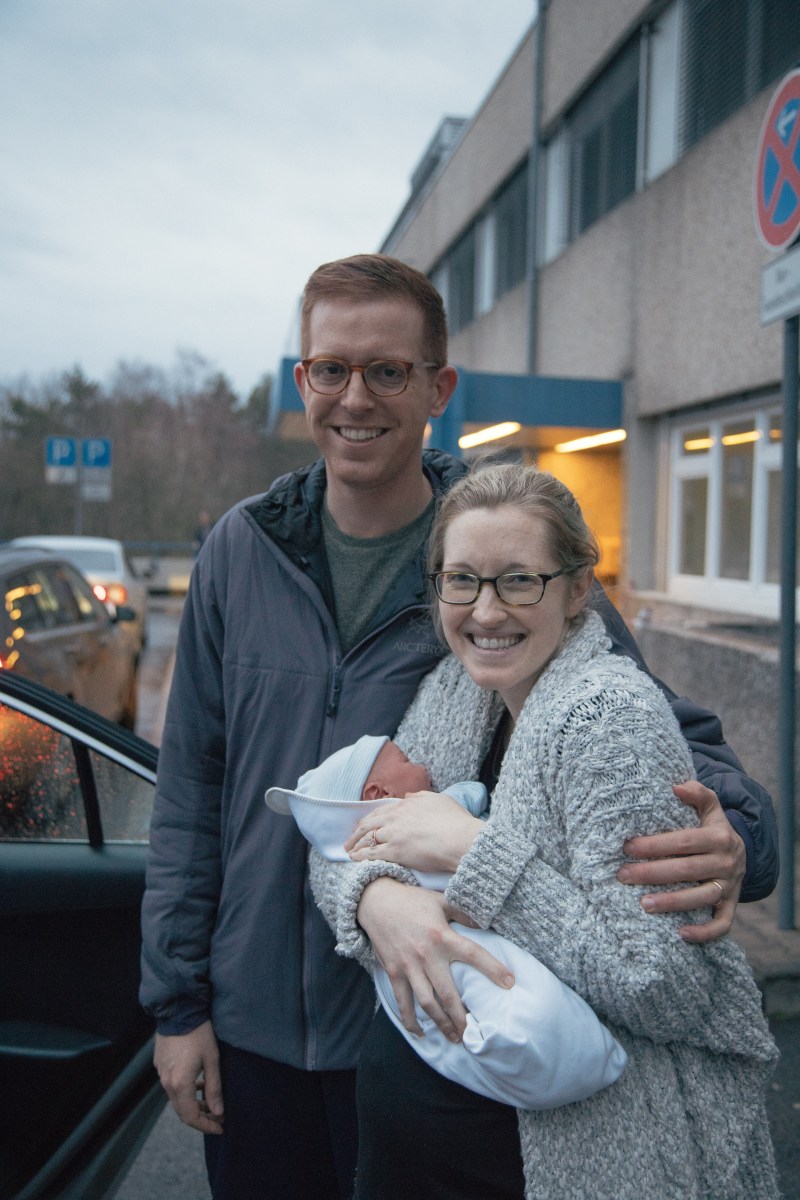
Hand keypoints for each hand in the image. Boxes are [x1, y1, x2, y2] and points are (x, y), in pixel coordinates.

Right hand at [154, 1020, 223, 1133]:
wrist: (179, 1010)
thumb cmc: (199, 1033)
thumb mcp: (212, 1060)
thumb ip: (214, 1088)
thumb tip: (218, 1111)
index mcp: (180, 1084)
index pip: (190, 1116)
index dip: (206, 1125)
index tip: (220, 1127)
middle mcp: (166, 1083)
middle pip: (182, 1111)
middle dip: (201, 1117)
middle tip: (218, 1116)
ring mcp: (161, 1074)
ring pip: (177, 1099)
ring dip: (193, 1104)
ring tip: (211, 1101)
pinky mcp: (160, 1065)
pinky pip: (172, 1086)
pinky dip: (185, 1091)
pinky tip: (198, 1084)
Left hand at [346, 791, 481, 873]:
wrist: (460, 839)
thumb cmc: (456, 821)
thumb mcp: (439, 800)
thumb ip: (421, 797)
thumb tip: (408, 796)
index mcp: (407, 804)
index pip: (382, 810)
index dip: (371, 818)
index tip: (365, 823)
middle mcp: (396, 817)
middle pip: (370, 822)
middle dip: (358, 831)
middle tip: (350, 838)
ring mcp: (394, 834)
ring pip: (367, 837)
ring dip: (356, 843)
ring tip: (349, 849)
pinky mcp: (394, 851)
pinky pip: (371, 853)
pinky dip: (360, 855)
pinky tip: (354, 858)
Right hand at [357, 877, 513, 1039]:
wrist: (376, 901)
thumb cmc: (412, 900)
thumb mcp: (440, 900)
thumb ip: (463, 912)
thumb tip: (485, 922)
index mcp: (442, 936)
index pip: (473, 954)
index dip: (493, 968)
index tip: (510, 983)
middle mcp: (427, 954)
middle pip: (448, 993)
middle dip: (461, 1017)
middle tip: (473, 1034)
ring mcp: (409, 966)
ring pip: (427, 1002)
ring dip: (441, 1023)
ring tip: (454, 1038)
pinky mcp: (394, 972)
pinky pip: (402, 1001)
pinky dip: (410, 1019)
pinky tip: (420, 1032)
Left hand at [616, 781, 744, 941]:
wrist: (742, 851)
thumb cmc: (712, 828)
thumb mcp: (710, 807)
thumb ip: (697, 793)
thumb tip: (676, 786)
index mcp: (718, 837)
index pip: (682, 842)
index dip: (654, 845)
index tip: (627, 847)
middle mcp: (726, 863)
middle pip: (686, 870)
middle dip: (652, 873)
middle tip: (622, 875)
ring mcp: (730, 887)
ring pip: (701, 898)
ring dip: (672, 903)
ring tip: (643, 905)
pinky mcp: (731, 906)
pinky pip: (723, 924)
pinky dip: (705, 932)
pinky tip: (680, 934)